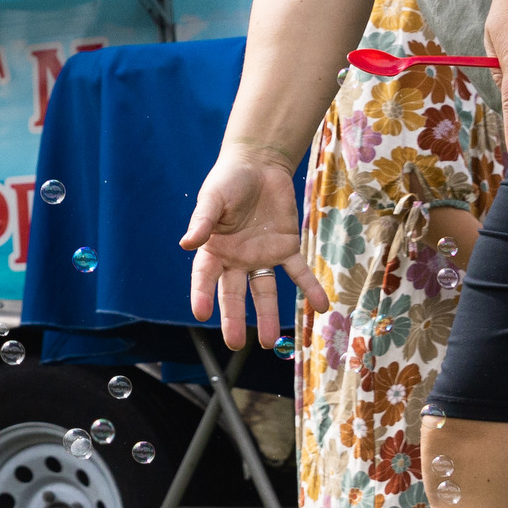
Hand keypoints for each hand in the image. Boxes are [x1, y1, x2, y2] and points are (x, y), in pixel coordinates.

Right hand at [180, 147, 328, 349]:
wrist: (259, 164)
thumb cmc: (228, 180)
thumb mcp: (212, 198)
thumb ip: (202, 222)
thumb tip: (186, 244)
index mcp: (214, 249)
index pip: (205, 277)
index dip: (201, 295)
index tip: (201, 314)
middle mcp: (236, 259)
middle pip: (233, 293)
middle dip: (234, 318)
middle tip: (235, 343)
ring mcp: (261, 256)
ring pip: (264, 291)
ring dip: (267, 315)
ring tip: (269, 341)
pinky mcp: (286, 247)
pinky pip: (298, 272)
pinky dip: (309, 288)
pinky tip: (321, 305)